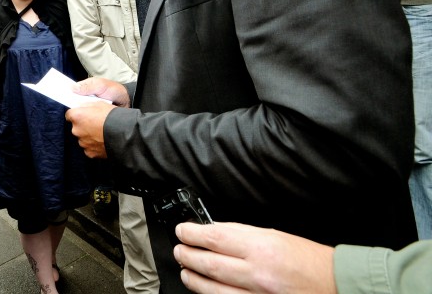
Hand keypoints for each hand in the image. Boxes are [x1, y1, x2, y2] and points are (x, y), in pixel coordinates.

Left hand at [66, 77, 126, 159]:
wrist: (124, 134)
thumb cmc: (112, 117)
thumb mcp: (99, 103)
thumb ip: (87, 106)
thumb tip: (82, 107)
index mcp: (77, 116)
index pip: (69, 114)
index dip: (77, 113)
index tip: (83, 114)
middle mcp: (76, 130)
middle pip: (76, 127)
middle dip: (83, 125)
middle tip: (95, 123)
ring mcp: (83, 143)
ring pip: (83, 138)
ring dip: (89, 135)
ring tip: (101, 133)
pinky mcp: (89, 153)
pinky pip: (89, 147)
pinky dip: (94, 145)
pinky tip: (103, 141)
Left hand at [173, 222, 335, 293]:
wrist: (337, 285)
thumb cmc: (309, 260)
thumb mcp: (274, 236)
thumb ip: (242, 234)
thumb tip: (213, 232)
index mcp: (261, 247)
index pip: (214, 237)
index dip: (191, 233)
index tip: (182, 230)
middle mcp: (257, 273)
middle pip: (209, 264)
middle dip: (187, 256)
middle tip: (179, 250)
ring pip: (213, 289)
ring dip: (194, 279)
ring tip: (185, 270)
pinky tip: (206, 289)